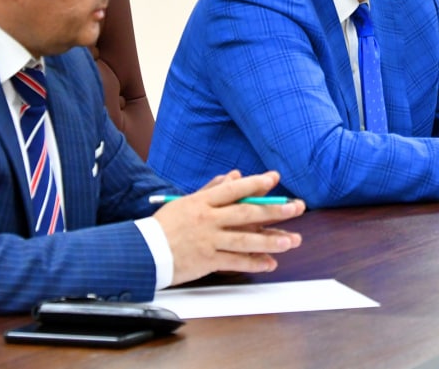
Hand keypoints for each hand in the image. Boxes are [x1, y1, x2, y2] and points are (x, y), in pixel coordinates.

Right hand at [153, 170, 305, 285]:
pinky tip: (270, 263)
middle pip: (245, 213)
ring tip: (291, 240)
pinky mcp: (206, 261)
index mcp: (202, 202)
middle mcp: (207, 220)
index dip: (255, 184)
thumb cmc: (165, 226)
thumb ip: (212, 189)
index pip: (233, 190)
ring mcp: (208, 241)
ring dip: (270, 240)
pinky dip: (253, 263)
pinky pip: (234, 262)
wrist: (143, 252)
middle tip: (296, 208)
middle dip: (274, 210)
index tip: (274, 179)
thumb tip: (234, 175)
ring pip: (244, 240)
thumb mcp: (186, 202)